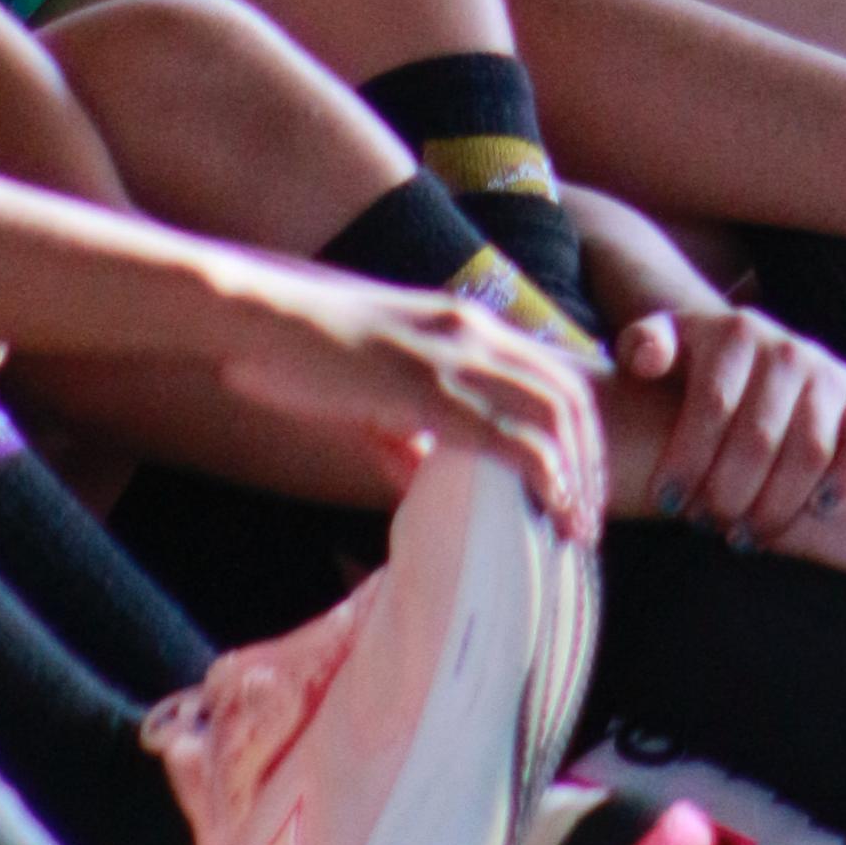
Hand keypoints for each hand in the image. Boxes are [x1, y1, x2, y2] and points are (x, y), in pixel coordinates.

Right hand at [217, 274, 606, 540]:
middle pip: (569, 396)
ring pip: (551, 415)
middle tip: (588, 520)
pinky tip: (547, 508)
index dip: (578, 434)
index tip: (580, 486)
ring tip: (576, 529)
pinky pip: (504, 434)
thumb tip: (422, 478)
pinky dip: (539, 474)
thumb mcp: (369, 390)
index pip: (552, 374)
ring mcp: (453, 355)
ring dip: (574, 477)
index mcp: (464, 324)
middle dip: (589, 462)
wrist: (256, 314)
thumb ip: (403, 432)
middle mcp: (473, 330)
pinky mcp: (427, 388)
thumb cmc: (301, 351)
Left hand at [615, 303, 845, 540]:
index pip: (712, 407)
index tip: (667, 502)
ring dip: (777, 504)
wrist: (754, 362)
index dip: (688, 461)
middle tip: (705, 526)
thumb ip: (645, 346)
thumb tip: (647, 362)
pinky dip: (845, 479)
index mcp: (735, 332)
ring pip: (809, 451)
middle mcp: (788, 348)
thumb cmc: (696, 370)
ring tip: (745, 536)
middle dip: (727, 494)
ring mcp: (830, 372)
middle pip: (759, 438)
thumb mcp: (666, 346)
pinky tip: (816, 511)